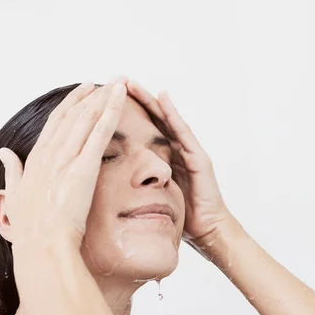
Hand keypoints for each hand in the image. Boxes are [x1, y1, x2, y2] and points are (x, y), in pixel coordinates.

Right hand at [0, 82, 127, 251]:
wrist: (42, 244)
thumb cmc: (31, 228)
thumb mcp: (16, 195)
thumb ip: (13, 170)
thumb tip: (5, 152)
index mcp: (36, 159)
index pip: (56, 122)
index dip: (70, 104)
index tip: (82, 92)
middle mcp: (50, 153)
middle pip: (72, 114)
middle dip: (89, 96)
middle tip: (103, 82)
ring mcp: (66, 158)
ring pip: (87, 118)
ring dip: (103, 98)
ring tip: (118, 85)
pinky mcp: (83, 167)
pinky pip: (100, 133)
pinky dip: (111, 112)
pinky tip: (120, 98)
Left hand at [126, 80, 233, 252]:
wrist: (208, 233)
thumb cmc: (183, 218)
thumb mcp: (154, 198)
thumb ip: (139, 187)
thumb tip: (109, 186)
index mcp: (163, 159)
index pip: (142, 131)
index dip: (125, 115)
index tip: (106, 100)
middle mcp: (176, 151)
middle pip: (152, 119)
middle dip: (135, 100)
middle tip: (115, 81)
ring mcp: (189, 152)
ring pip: (166, 119)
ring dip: (150, 100)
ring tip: (132, 84)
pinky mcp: (199, 158)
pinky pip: (184, 132)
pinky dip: (173, 113)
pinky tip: (162, 98)